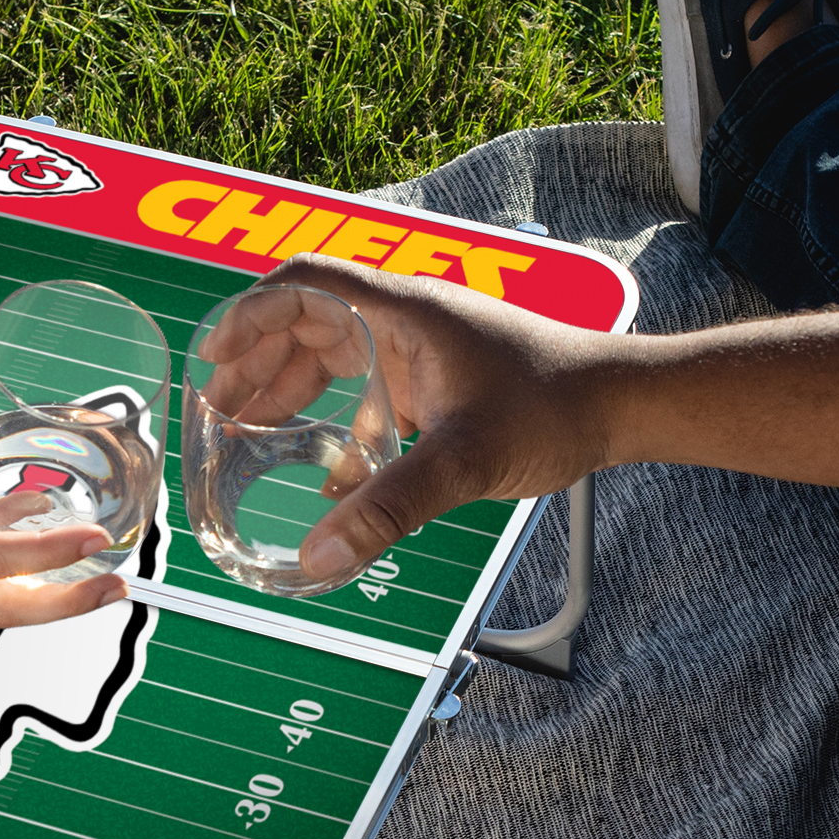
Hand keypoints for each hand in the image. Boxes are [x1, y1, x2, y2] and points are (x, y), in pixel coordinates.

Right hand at [250, 256, 618, 582]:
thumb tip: (319, 554)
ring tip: (248, 431)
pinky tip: (326, 477)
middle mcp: (408, 321)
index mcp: (404, 311)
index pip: (306, 285)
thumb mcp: (463, 461)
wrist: (622, 403)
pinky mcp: (441, 383)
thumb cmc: (554, 406)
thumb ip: (388, 506)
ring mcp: (424, 351)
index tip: (215, 356)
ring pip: (338, 357)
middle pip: (310, 323)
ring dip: (292, 390)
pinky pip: (372, 393)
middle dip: (259, 361)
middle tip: (218, 407)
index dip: (251, 314)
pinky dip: (339, 424)